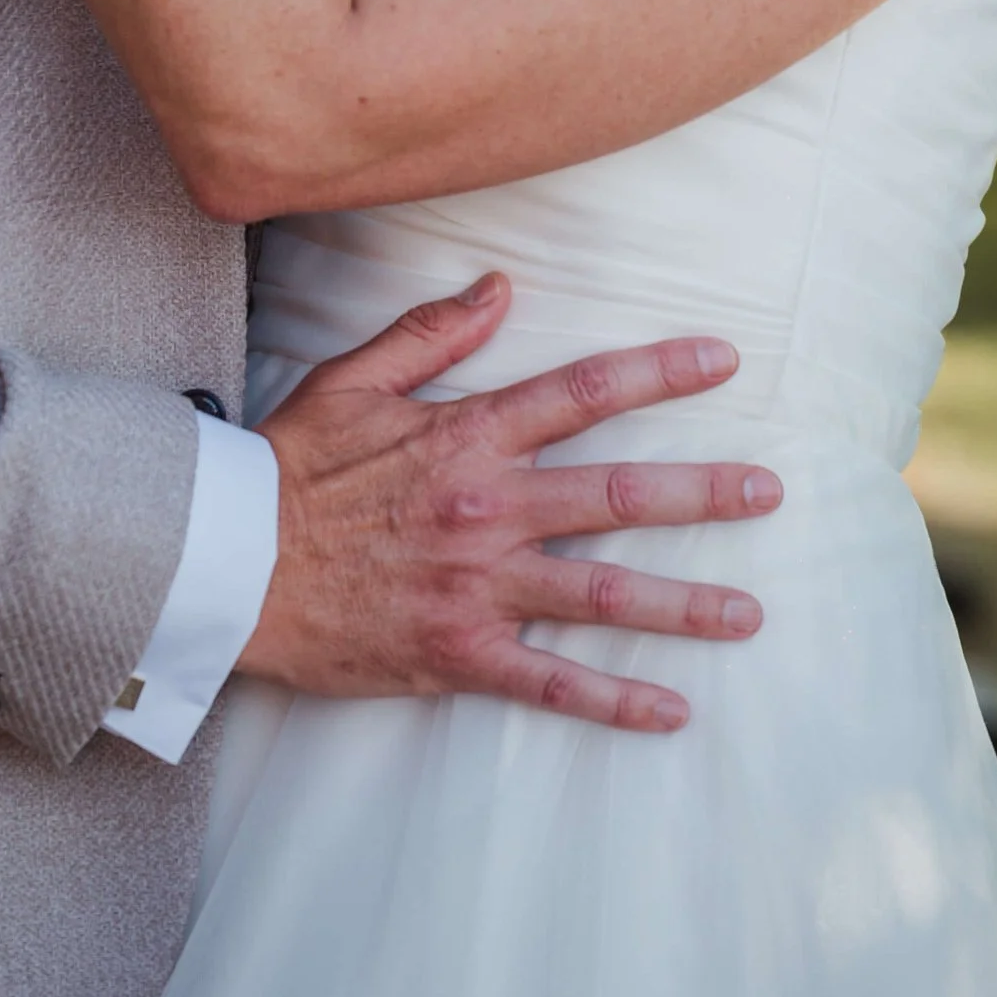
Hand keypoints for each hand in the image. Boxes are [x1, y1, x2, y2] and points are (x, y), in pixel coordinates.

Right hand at [240, 274, 779, 731]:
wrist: (227, 565)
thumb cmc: (287, 469)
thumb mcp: (350, 380)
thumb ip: (431, 333)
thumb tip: (501, 285)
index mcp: (467, 436)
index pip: (582, 393)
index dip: (658, 372)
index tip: (723, 361)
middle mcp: (488, 508)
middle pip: (619, 494)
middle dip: (704, 492)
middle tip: (769, 493)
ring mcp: (478, 584)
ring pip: (604, 593)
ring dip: (685, 604)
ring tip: (750, 613)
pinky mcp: (458, 651)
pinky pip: (550, 682)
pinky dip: (614, 700)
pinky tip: (671, 711)